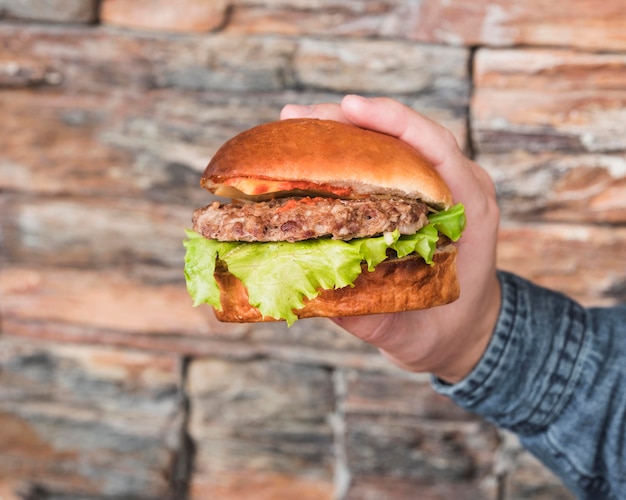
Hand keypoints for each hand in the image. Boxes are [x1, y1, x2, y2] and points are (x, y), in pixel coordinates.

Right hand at [281, 95, 500, 382]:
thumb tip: (316, 291)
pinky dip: (347, 153)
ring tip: (293, 125)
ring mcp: (437, 189)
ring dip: (343, 132)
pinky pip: (384, 162)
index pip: (436, 149)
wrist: (468, 331)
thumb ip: (372, 318)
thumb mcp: (413, 334)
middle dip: (350, 121)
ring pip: (390, 144)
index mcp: (469, 212)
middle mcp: (456, 189)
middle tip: (296, 115)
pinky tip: (311, 154)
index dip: (393, 122)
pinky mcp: (417, 196)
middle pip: (404, 138)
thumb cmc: (446, 331)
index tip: (349, 106)